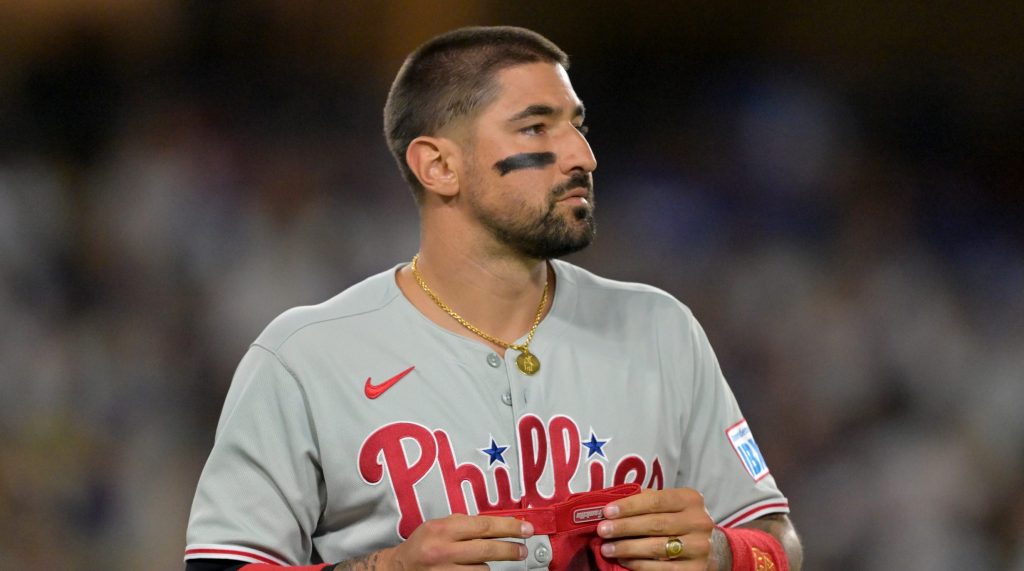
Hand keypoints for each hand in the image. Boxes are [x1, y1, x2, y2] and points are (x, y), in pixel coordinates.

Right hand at [383, 513, 533, 569]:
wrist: (398, 569)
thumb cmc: (421, 545)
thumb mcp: (438, 526)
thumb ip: (463, 524)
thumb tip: (496, 525)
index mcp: (443, 530)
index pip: (483, 526)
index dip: (508, 527)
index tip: (525, 528)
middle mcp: (443, 551)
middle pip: (487, 549)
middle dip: (510, 549)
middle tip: (522, 549)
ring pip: (482, 570)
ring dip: (486, 566)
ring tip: (478, 562)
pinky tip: (472, 570)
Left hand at [596, 487, 714, 568]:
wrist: (709, 546)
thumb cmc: (678, 520)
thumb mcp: (669, 505)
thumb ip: (647, 501)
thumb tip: (613, 505)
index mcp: (690, 500)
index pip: (655, 500)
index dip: (629, 506)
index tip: (607, 511)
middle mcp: (699, 522)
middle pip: (655, 524)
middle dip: (624, 527)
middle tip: (602, 530)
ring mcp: (699, 547)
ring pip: (657, 547)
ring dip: (628, 548)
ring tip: (607, 548)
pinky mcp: (696, 569)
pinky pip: (662, 568)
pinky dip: (639, 565)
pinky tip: (624, 560)